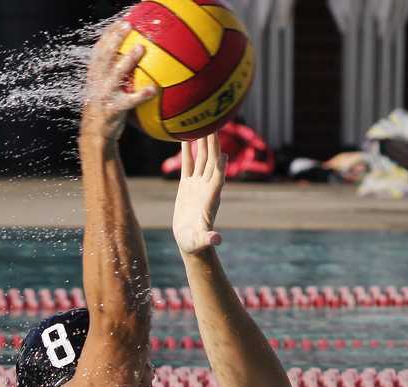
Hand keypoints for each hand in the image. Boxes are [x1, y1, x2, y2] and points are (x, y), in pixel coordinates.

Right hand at [82, 21, 156, 141]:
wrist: (95, 136)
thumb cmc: (104, 112)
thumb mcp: (103, 92)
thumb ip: (112, 77)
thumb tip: (132, 65)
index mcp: (94, 76)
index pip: (99, 50)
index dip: (108, 34)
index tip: (120, 22)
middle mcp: (97, 82)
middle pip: (104, 55)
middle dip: (115, 39)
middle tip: (128, 26)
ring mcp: (104, 95)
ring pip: (115, 73)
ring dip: (128, 60)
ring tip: (141, 48)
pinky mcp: (113, 110)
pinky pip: (130, 101)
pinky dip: (142, 95)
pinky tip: (154, 90)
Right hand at [172, 133, 226, 254]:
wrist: (189, 241)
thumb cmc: (195, 243)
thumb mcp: (201, 241)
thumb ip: (209, 239)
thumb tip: (217, 240)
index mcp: (211, 197)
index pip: (217, 177)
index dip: (220, 164)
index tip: (221, 149)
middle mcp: (207, 187)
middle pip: (211, 162)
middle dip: (213, 144)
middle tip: (213, 123)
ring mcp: (197, 185)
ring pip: (201, 159)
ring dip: (203, 143)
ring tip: (202, 123)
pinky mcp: (187, 186)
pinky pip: (189, 164)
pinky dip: (188, 151)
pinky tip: (185, 137)